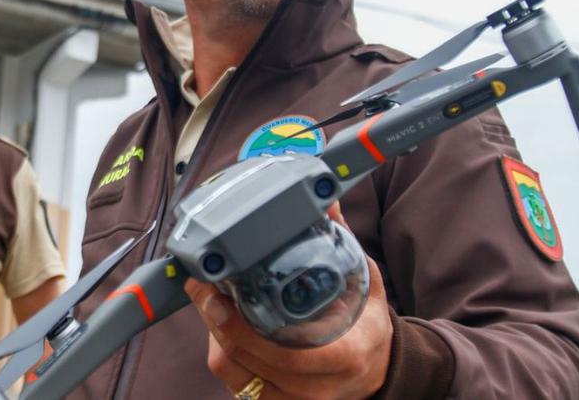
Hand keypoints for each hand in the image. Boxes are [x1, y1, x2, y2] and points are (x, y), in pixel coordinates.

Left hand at [184, 202, 392, 399]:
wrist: (377, 370)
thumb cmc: (367, 325)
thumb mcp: (364, 281)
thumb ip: (342, 241)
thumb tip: (325, 199)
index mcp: (345, 356)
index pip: (288, 354)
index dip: (243, 329)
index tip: (217, 295)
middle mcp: (318, 387)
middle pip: (248, 358)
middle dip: (215, 320)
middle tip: (201, 285)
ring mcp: (295, 399)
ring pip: (235, 371)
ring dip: (213, 334)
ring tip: (207, 300)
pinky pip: (236, 381)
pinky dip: (223, 352)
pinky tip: (220, 326)